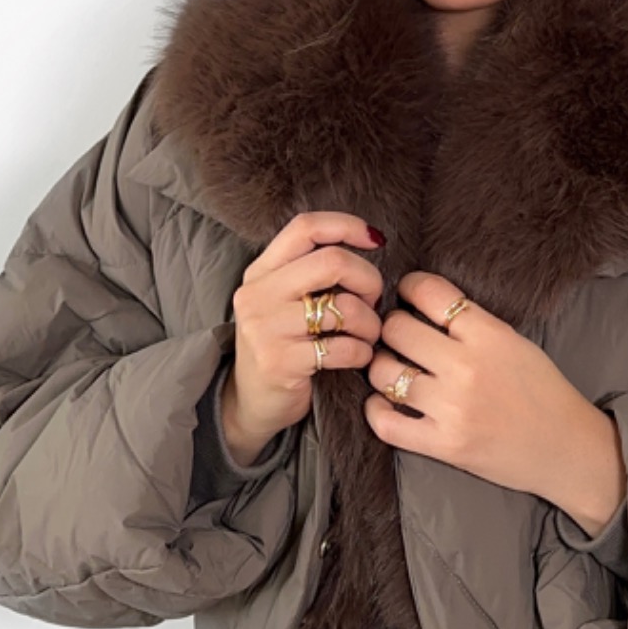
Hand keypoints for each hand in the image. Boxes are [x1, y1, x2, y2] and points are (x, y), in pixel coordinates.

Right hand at [225, 211, 384, 453]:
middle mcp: (258, 294)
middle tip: (374, 302)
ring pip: (345, 308)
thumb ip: (312, 270)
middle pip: (333, 261)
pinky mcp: (281, 363)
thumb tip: (370, 239)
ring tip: (368, 335)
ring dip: (371, 324)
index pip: (306, 227)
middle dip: (369, 280)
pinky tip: (359, 357)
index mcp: (261, 271)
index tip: (375, 239)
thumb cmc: (283, 344)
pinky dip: (363, 352)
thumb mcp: (284, 300)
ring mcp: (266, 329)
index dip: (347, 226)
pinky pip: (345, 348)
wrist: (251, 402)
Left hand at [362, 271, 625, 525]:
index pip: (429, 292)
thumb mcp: (514, 341)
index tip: (407, 292)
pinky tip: (386, 402)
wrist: (567, 448)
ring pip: (383, 373)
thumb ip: (472, 323)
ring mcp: (452, 409)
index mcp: (489, 335)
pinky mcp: (443, 446)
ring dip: (382, 367)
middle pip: (397, 330)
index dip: (409, 286)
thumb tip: (422, 302)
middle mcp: (466, 368)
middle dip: (392, 327)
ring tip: (393, 368)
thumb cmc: (543, 390)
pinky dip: (376, 409)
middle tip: (399, 335)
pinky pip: (385, 423)